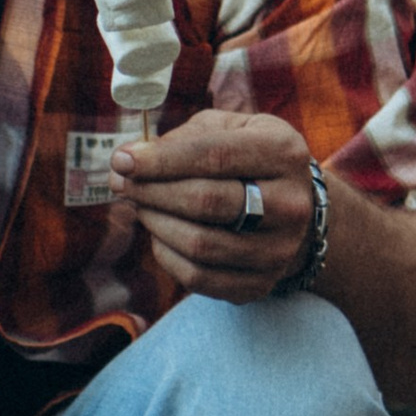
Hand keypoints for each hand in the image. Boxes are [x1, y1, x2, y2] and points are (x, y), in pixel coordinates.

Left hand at [113, 110, 317, 301]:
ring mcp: (278, 250)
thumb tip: (128, 159)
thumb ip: (183, 138)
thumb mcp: (229, 130)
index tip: (121, 160)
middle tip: (121, 183)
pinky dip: (167, 255)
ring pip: (199, 244)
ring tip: (141, 206)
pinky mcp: (260, 284)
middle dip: (151, 191)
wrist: (294, 212)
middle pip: (205, 201)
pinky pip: (198, 277)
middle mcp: (290, 204)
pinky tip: (160, 234)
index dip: (161, 160)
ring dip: (156, 223)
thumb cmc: (247, 161)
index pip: (214, 156)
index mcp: (283, 153)